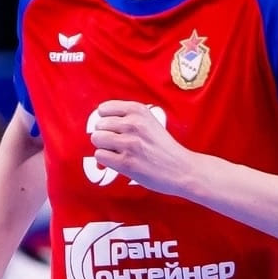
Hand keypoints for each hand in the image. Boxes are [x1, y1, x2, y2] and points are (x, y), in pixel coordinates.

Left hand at [86, 99, 205, 196]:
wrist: (181, 169)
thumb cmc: (163, 147)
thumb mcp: (149, 122)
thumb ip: (126, 119)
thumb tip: (96, 126)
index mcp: (138, 110)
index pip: (103, 109)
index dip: (106, 121)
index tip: (114, 130)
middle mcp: (133, 124)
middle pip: (99, 125)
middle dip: (105, 136)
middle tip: (119, 145)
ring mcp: (129, 143)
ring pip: (97, 139)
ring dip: (104, 148)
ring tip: (118, 153)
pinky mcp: (126, 162)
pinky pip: (99, 155)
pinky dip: (105, 161)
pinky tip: (119, 162)